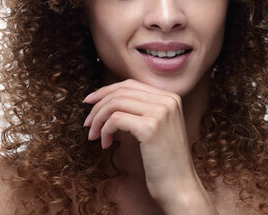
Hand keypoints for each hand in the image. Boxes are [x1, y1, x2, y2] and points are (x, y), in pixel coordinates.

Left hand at [83, 79, 216, 213]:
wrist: (180, 185)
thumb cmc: (165, 160)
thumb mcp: (158, 127)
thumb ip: (142, 110)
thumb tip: (109, 100)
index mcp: (170, 97)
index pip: (130, 84)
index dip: (106, 91)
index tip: (90, 103)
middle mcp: (168, 100)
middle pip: (121, 91)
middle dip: (98, 105)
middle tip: (87, 123)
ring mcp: (160, 112)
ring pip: (115, 103)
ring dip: (98, 119)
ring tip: (93, 136)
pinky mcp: (150, 127)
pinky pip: (115, 120)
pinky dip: (104, 131)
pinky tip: (106, 145)